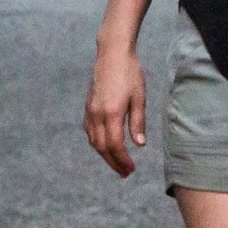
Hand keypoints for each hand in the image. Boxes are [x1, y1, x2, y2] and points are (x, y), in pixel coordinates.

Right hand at [84, 47, 147, 176]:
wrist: (112, 54)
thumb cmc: (130, 73)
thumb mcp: (139, 97)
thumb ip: (138, 122)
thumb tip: (139, 145)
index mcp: (112, 113)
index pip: (115, 145)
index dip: (122, 160)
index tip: (130, 169)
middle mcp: (97, 114)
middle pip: (102, 147)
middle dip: (113, 162)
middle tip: (125, 173)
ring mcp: (90, 110)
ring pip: (93, 141)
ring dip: (104, 155)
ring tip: (117, 163)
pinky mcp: (88, 106)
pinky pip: (89, 131)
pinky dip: (96, 142)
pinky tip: (105, 146)